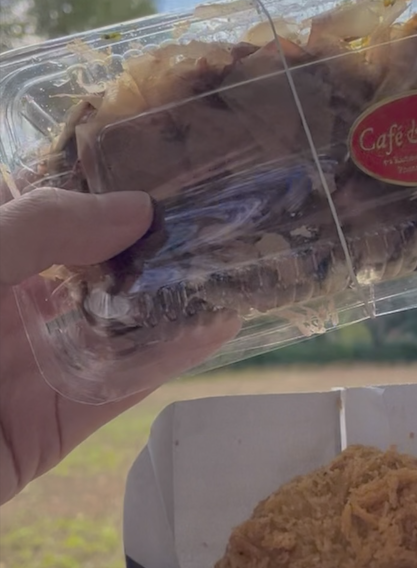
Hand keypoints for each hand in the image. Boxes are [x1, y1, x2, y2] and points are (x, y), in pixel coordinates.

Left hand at [0, 188, 238, 504]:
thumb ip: (38, 228)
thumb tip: (137, 209)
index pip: (47, 197)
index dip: (107, 171)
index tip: (173, 145)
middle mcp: (7, 298)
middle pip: (94, 258)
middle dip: (157, 234)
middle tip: (229, 202)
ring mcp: (31, 361)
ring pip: (117, 320)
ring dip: (175, 294)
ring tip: (243, 257)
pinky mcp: (53, 422)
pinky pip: (121, 384)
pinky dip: (170, 357)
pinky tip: (221, 324)